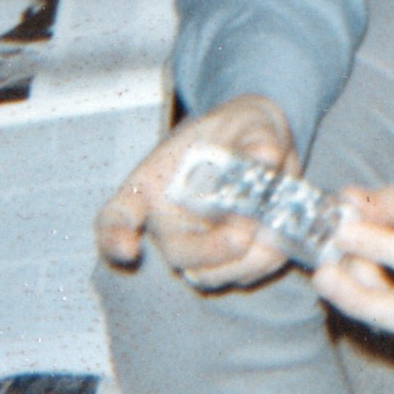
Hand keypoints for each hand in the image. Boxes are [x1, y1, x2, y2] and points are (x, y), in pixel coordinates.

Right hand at [95, 93, 297, 289]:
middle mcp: (171, 221)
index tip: (126, 247)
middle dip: (210, 250)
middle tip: (242, 233)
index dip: (114, 236)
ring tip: (270, 238)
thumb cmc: (240, 128)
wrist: (263, 142)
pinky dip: (263, 262)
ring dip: (241, 263)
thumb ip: (255, 135)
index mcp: (155, 185)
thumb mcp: (247, 119)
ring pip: (208, 274)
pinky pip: (242, 273)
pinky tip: (279, 241)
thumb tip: (265, 155)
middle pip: (177, 252)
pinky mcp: (232, 255)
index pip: (116, 216)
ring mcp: (200, 242)